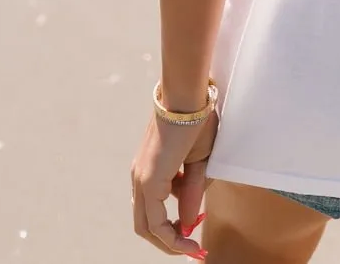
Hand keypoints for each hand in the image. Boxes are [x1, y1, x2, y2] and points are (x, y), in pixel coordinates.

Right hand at [131, 108, 217, 255]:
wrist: (184, 90)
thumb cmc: (196, 124)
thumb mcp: (201, 162)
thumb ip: (192, 195)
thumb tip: (188, 223)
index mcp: (151, 182)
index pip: (158, 228)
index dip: (177, 245)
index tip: (197, 250)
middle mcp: (138, 178)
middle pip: (145, 226)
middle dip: (167, 239)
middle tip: (191, 244)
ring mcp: (139, 169)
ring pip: (146, 210)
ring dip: (166, 220)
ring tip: (192, 215)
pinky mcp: (145, 161)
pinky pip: (151, 191)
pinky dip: (166, 200)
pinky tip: (186, 190)